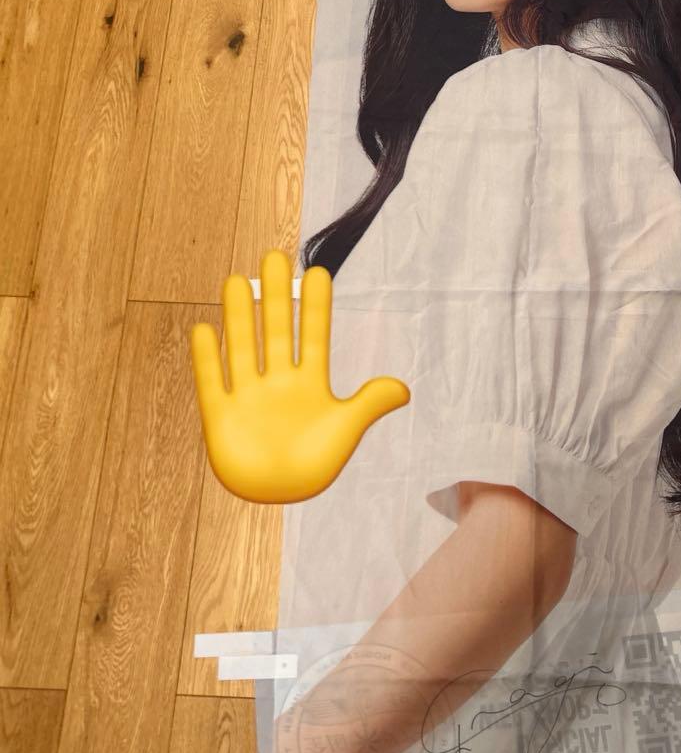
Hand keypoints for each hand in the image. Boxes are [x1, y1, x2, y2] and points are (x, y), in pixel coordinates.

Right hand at [189, 248, 409, 503]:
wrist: (280, 496)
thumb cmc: (315, 465)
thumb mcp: (346, 429)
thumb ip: (369, 404)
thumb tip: (403, 389)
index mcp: (310, 383)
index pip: (313, 335)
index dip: (315, 307)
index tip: (318, 274)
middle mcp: (278, 382)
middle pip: (276, 330)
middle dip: (274, 295)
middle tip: (275, 257)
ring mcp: (248, 396)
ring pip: (242, 347)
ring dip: (238, 316)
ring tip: (236, 279)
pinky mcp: (221, 416)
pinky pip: (212, 382)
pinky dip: (207, 358)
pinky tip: (204, 329)